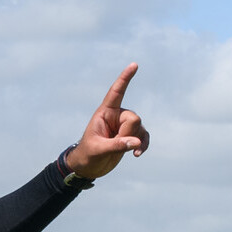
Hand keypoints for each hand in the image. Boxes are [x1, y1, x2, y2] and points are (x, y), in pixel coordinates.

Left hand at [61, 64, 148, 181]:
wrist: (88, 167)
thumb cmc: (87, 154)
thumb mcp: (98, 150)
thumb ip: (117, 145)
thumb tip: (137, 142)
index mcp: (105, 112)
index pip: (116, 92)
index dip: (125, 78)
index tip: (134, 65)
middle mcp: (117, 116)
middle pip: (133, 118)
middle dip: (127, 133)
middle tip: (113, 144)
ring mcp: (125, 126)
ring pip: (140, 128)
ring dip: (133, 141)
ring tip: (118, 151)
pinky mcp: (131, 136)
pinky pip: (144, 136)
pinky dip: (142, 145)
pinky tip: (137, 154)